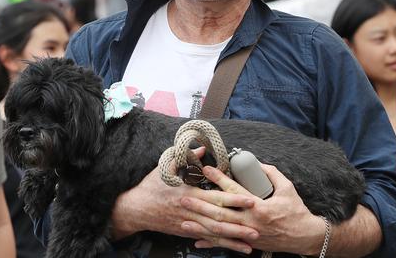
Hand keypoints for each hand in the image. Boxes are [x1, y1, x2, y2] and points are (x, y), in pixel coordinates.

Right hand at [111, 147, 249, 240]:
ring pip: (215, 233)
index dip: (233, 199)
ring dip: (234, 237)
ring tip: (252, 240)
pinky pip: (207, 240)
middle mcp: (190, 211)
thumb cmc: (151, 186)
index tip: (249, 199)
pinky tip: (237, 247)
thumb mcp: (165, 166)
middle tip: (258, 223)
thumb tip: (203, 148)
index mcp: (187, 193)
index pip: (214, 198)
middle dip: (239, 221)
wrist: (137, 209)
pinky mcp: (187, 232)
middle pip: (218, 218)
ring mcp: (189, 224)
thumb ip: (185, 157)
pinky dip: (223, 245)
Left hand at [180, 163, 325, 254]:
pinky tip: (196, 240)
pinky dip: (210, 243)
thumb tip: (256, 163)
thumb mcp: (287, 188)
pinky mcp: (247, 242)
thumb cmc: (296, 211)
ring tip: (184, 219)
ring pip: (220, 230)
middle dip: (201, 204)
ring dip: (200, 224)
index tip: (206, 170)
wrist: (305, 237)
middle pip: (221, 212)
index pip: (234, 190)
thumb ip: (271, 173)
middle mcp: (250, 221)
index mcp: (259, 206)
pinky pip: (226, 243)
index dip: (218, 179)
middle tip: (184, 197)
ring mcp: (247, 234)